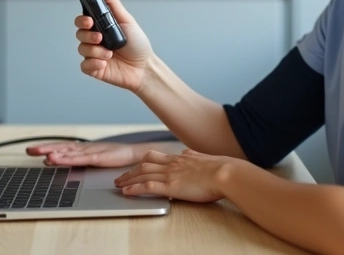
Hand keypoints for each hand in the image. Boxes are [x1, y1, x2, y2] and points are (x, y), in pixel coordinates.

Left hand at [25, 141, 141, 167]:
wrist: (134, 154)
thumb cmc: (115, 156)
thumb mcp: (93, 160)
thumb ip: (77, 160)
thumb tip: (59, 161)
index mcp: (82, 148)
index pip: (62, 147)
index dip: (47, 147)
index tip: (32, 149)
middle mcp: (84, 148)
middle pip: (61, 147)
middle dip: (45, 148)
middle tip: (29, 150)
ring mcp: (91, 152)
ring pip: (69, 152)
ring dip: (53, 152)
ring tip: (39, 153)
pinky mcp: (98, 158)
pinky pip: (80, 158)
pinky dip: (67, 158)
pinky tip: (58, 159)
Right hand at [73, 0, 155, 92]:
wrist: (144, 68)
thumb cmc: (137, 43)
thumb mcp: (125, 20)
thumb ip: (111, 2)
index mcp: (100, 23)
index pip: (84, 9)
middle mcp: (94, 36)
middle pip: (78, 29)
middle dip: (86, 30)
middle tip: (98, 34)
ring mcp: (92, 52)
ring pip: (81, 47)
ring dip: (95, 50)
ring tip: (110, 53)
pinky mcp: (92, 67)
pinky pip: (84, 64)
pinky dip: (94, 63)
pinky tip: (105, 63)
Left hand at [115, 149, 236, 202]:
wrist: (226, 172)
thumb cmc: (221, 168)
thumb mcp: (205, 158)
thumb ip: (194, 156)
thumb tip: (188, 152)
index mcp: (181, 158)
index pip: (156, 157)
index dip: (143, 162)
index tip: (137, 166)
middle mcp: (172, 163)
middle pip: (145, 164)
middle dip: (131, 171)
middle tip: (120, 177)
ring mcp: (170, 174)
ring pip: (143, 174)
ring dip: (128, 179)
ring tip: (118, 185)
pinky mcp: (171, 186)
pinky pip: (147, 186)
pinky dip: (135, 189)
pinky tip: (126, 192)